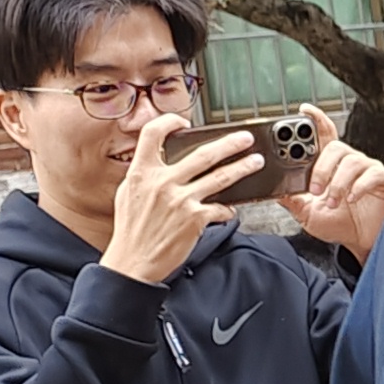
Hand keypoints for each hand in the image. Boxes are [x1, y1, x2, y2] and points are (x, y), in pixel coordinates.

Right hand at [100, 122, 260, 286]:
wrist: (132, 262)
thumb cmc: (131, 230)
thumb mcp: (128, 193)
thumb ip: (145, 174)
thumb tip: (161, 160)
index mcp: (141, 172)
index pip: (152, 134)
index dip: (169, 122)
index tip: (184, 122)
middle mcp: (162, 182)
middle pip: (202, 154)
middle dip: (229, 143)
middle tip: (245, 138)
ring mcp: (180, 200)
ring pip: (221, 177)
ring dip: (243, 167)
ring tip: (256, 161)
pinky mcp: (195, 219)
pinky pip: (220, 208)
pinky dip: (228, 208)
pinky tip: (231, 208)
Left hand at [280, 104, 383, 258]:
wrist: (362, 243)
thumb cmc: (341, 225)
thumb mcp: (307, 214)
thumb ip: (293, 200)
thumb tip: (275, 190)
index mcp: (332, 166)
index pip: (324, 136)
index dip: (316, 120)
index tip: (304, 111)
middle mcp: (351, 163)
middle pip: (336, 147)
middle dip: (321, 168)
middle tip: (314, 189)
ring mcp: (369, 170)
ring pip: (351, 161)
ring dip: (337, 183)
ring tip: (333, 201)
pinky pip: (372, 174)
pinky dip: (358, 187)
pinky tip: (352, 199)